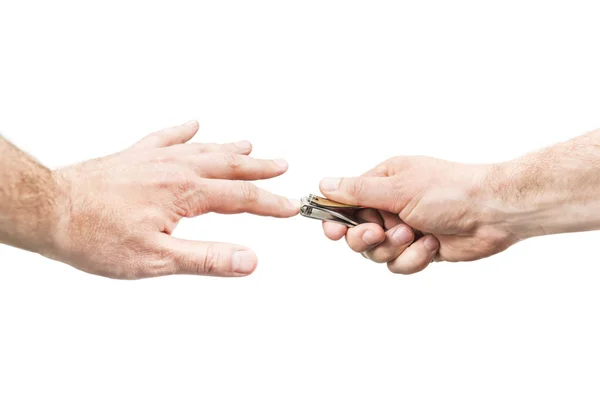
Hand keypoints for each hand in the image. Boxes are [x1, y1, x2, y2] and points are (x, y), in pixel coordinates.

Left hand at [48, 121, 298, 278]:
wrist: (50, 210)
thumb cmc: (96, 236)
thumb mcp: (156, 260)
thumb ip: (207, 259)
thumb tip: (249, 260)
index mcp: (186, 193)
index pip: (241, 197)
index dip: (269, 203)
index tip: (290, 207)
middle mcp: (175, 169)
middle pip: (229, 165)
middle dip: (259, 168)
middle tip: (282, 166)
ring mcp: (155, 158)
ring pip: (204, 149)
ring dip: (231, 148)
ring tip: (251, 145)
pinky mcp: (135, 156)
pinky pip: (166, 137)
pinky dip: (184, 131)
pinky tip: (193, 125)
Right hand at [319, 156, 518, 273]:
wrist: (493, 213)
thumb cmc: (449, 190)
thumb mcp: (398, 187)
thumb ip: (358, 191)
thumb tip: (324, 184)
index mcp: (382, 183)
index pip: (346, 203)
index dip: (336, 219)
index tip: (333, 231)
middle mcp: (390, 205)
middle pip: (357, 233)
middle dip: (367, 237)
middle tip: (379, 232)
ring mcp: (404, 229)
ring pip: (377, 253)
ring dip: (395, 248)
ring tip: (415, 234)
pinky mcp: (419, 250)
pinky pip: (399, 265)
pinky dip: (413, 258)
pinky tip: (431, 245)